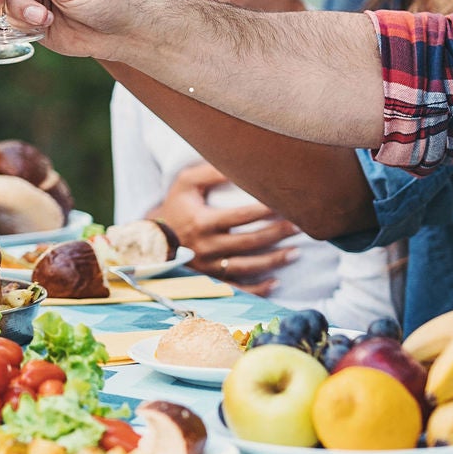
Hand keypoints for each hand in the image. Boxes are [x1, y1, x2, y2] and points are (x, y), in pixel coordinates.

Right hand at [156, 162, 298, 296]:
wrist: (153, 239)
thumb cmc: (175, 206)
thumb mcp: (186, 183)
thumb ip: (211, 172)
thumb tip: (239, 164)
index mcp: (202, 221)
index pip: (240, 216)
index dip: (265, 210)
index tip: (285, 204)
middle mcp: (206, 247)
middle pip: (249, 242)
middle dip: (276, 234)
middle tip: (299, 227)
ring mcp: (209, 267)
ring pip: (247, 266)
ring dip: (274, 261)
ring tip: (296, 253)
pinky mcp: (210, 280)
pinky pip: (237, 289)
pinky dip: (257, 289)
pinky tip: (276, 282)